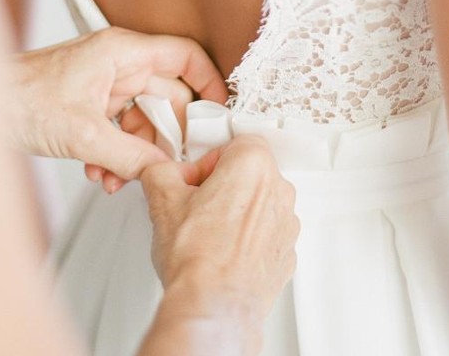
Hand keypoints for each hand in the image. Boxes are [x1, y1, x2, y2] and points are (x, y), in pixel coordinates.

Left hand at [10, 27, 227, 191]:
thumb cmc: (18, 98)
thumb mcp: (83, 134)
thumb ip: (131, 155)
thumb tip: (165, 171)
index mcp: (123, 52)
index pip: (184, 55)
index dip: (209, 82)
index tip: (219, 114)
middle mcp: (119, 65)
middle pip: (168, 97)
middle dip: (167, 136)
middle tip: (174, 164)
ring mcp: (105, 86)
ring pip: (144, 120)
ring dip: (138, 153)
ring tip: (121, 178)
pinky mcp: (91, 106)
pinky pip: (121, 131)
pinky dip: (117, 155)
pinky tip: (101, 174)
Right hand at [140, 135, 298, 323]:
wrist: (213, 304)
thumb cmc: (196, 256)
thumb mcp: (161, 197)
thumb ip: (161, 171)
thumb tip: (162, 172)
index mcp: (253, 166)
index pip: (235, 144)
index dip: (208, 162)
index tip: (193, 181)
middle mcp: (279, 191)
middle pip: (249, 173)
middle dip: (222, 186)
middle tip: (195, 206)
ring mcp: (287, 224)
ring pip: (259, 205)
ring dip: (236, 213)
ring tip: (207, 234)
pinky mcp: (287, 253)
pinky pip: (266, 235)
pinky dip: (247, 240)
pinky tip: (222, 253)